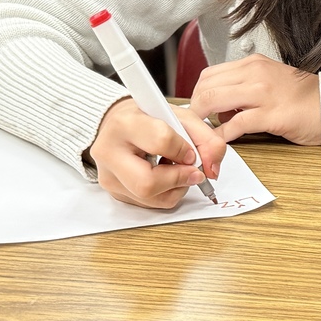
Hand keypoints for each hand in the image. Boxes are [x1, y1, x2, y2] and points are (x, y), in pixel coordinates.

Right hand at [88, 97, 226, 208]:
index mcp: (125, 123)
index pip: (160, 141)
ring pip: (150, 198)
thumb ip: (205, 138)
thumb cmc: (149, 118)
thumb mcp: (180, 117)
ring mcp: (108, 176)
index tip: (191, 151)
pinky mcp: (115, 193)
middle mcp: (109, 152)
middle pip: (147, 183)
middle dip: (179, 179)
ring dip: (176, 187)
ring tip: (177, 169)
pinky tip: (166, 175)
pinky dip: (167, 193)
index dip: (184, 150)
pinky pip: (149, 204)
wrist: (119, 125)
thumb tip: (212, 169)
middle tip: (193, 171)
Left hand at [190, 54, 320, 145]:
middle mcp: (255, 74)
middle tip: (198, 125)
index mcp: (254, 64)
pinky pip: (235, 124)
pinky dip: (222, 136)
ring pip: (214, 101)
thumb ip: (244, 88)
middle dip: (195, 109)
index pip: (210, 75)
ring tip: (207, 134)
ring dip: (204, 121)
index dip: (198, 95)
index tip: (198, 110)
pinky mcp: (270, 115)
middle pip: (206, 87)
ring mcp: (262, 93)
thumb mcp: (269, 81)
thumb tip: (220, 106)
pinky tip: (223, 141)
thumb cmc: (303, 98)